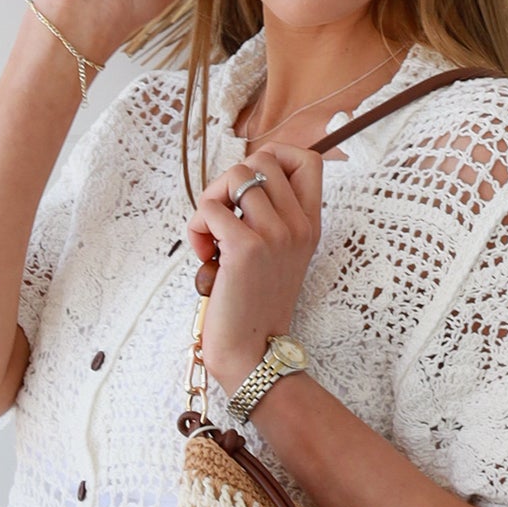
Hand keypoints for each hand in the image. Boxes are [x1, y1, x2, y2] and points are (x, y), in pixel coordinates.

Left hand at [186, 142, 323, 390]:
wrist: (251, 350)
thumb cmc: (253, 302)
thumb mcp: (278, 253)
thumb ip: (272, 215)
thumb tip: (244, 175)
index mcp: (311, 225)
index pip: (309, 159)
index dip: (275, 156)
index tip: (251, 186)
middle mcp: (299, 226)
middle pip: (262, 159)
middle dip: (230, 181)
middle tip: (222, 216)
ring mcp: (276, 235)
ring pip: (234, 175)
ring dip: (210, 202)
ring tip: (211, 237)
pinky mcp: (246, 248)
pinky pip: (209, 207)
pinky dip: (196, 228)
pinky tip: (204, 255)